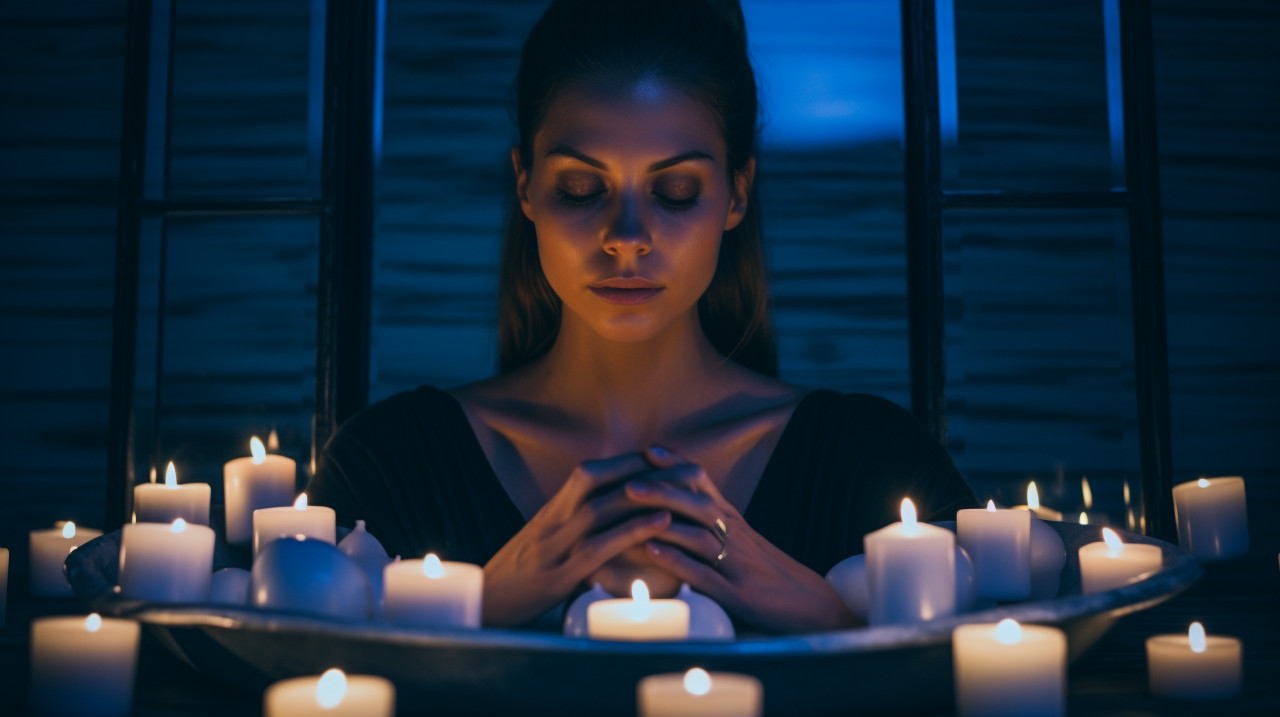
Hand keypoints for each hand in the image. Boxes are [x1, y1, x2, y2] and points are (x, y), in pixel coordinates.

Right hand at [481, 453, 674, 626]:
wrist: (482, 606)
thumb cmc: (517, 577)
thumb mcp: (542, 542)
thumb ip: (570, 524)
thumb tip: (608, 514)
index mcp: (549, 512)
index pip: (589, 473)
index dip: (626, 461)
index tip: (660, 457)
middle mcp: (549, 522)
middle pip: (599, 483)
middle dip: (644, 473)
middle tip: (683, 468)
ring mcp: (551, 548)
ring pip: (599, 511)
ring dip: (642, 498)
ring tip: (680, 491)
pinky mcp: (556, 577)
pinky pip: (596, 549)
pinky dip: (630, 533)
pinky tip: (660, 525)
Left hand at [631, 445, 858, 632]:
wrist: (811, 606)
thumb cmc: (768, 573)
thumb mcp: (742, 542)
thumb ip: (713, 525)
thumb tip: (677, 511)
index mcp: (733, 522)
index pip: (704, 485)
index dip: (676, 466)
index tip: (648, 449)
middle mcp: (735, 536)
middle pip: (697, 504)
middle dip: (662, 488)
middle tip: (629, 480)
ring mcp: (735, 564)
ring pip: (697, 534)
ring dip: (662, 520)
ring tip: (632, 507)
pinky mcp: (736, 594)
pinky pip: (702, 573)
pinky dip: (676, 560)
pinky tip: (652, 551)